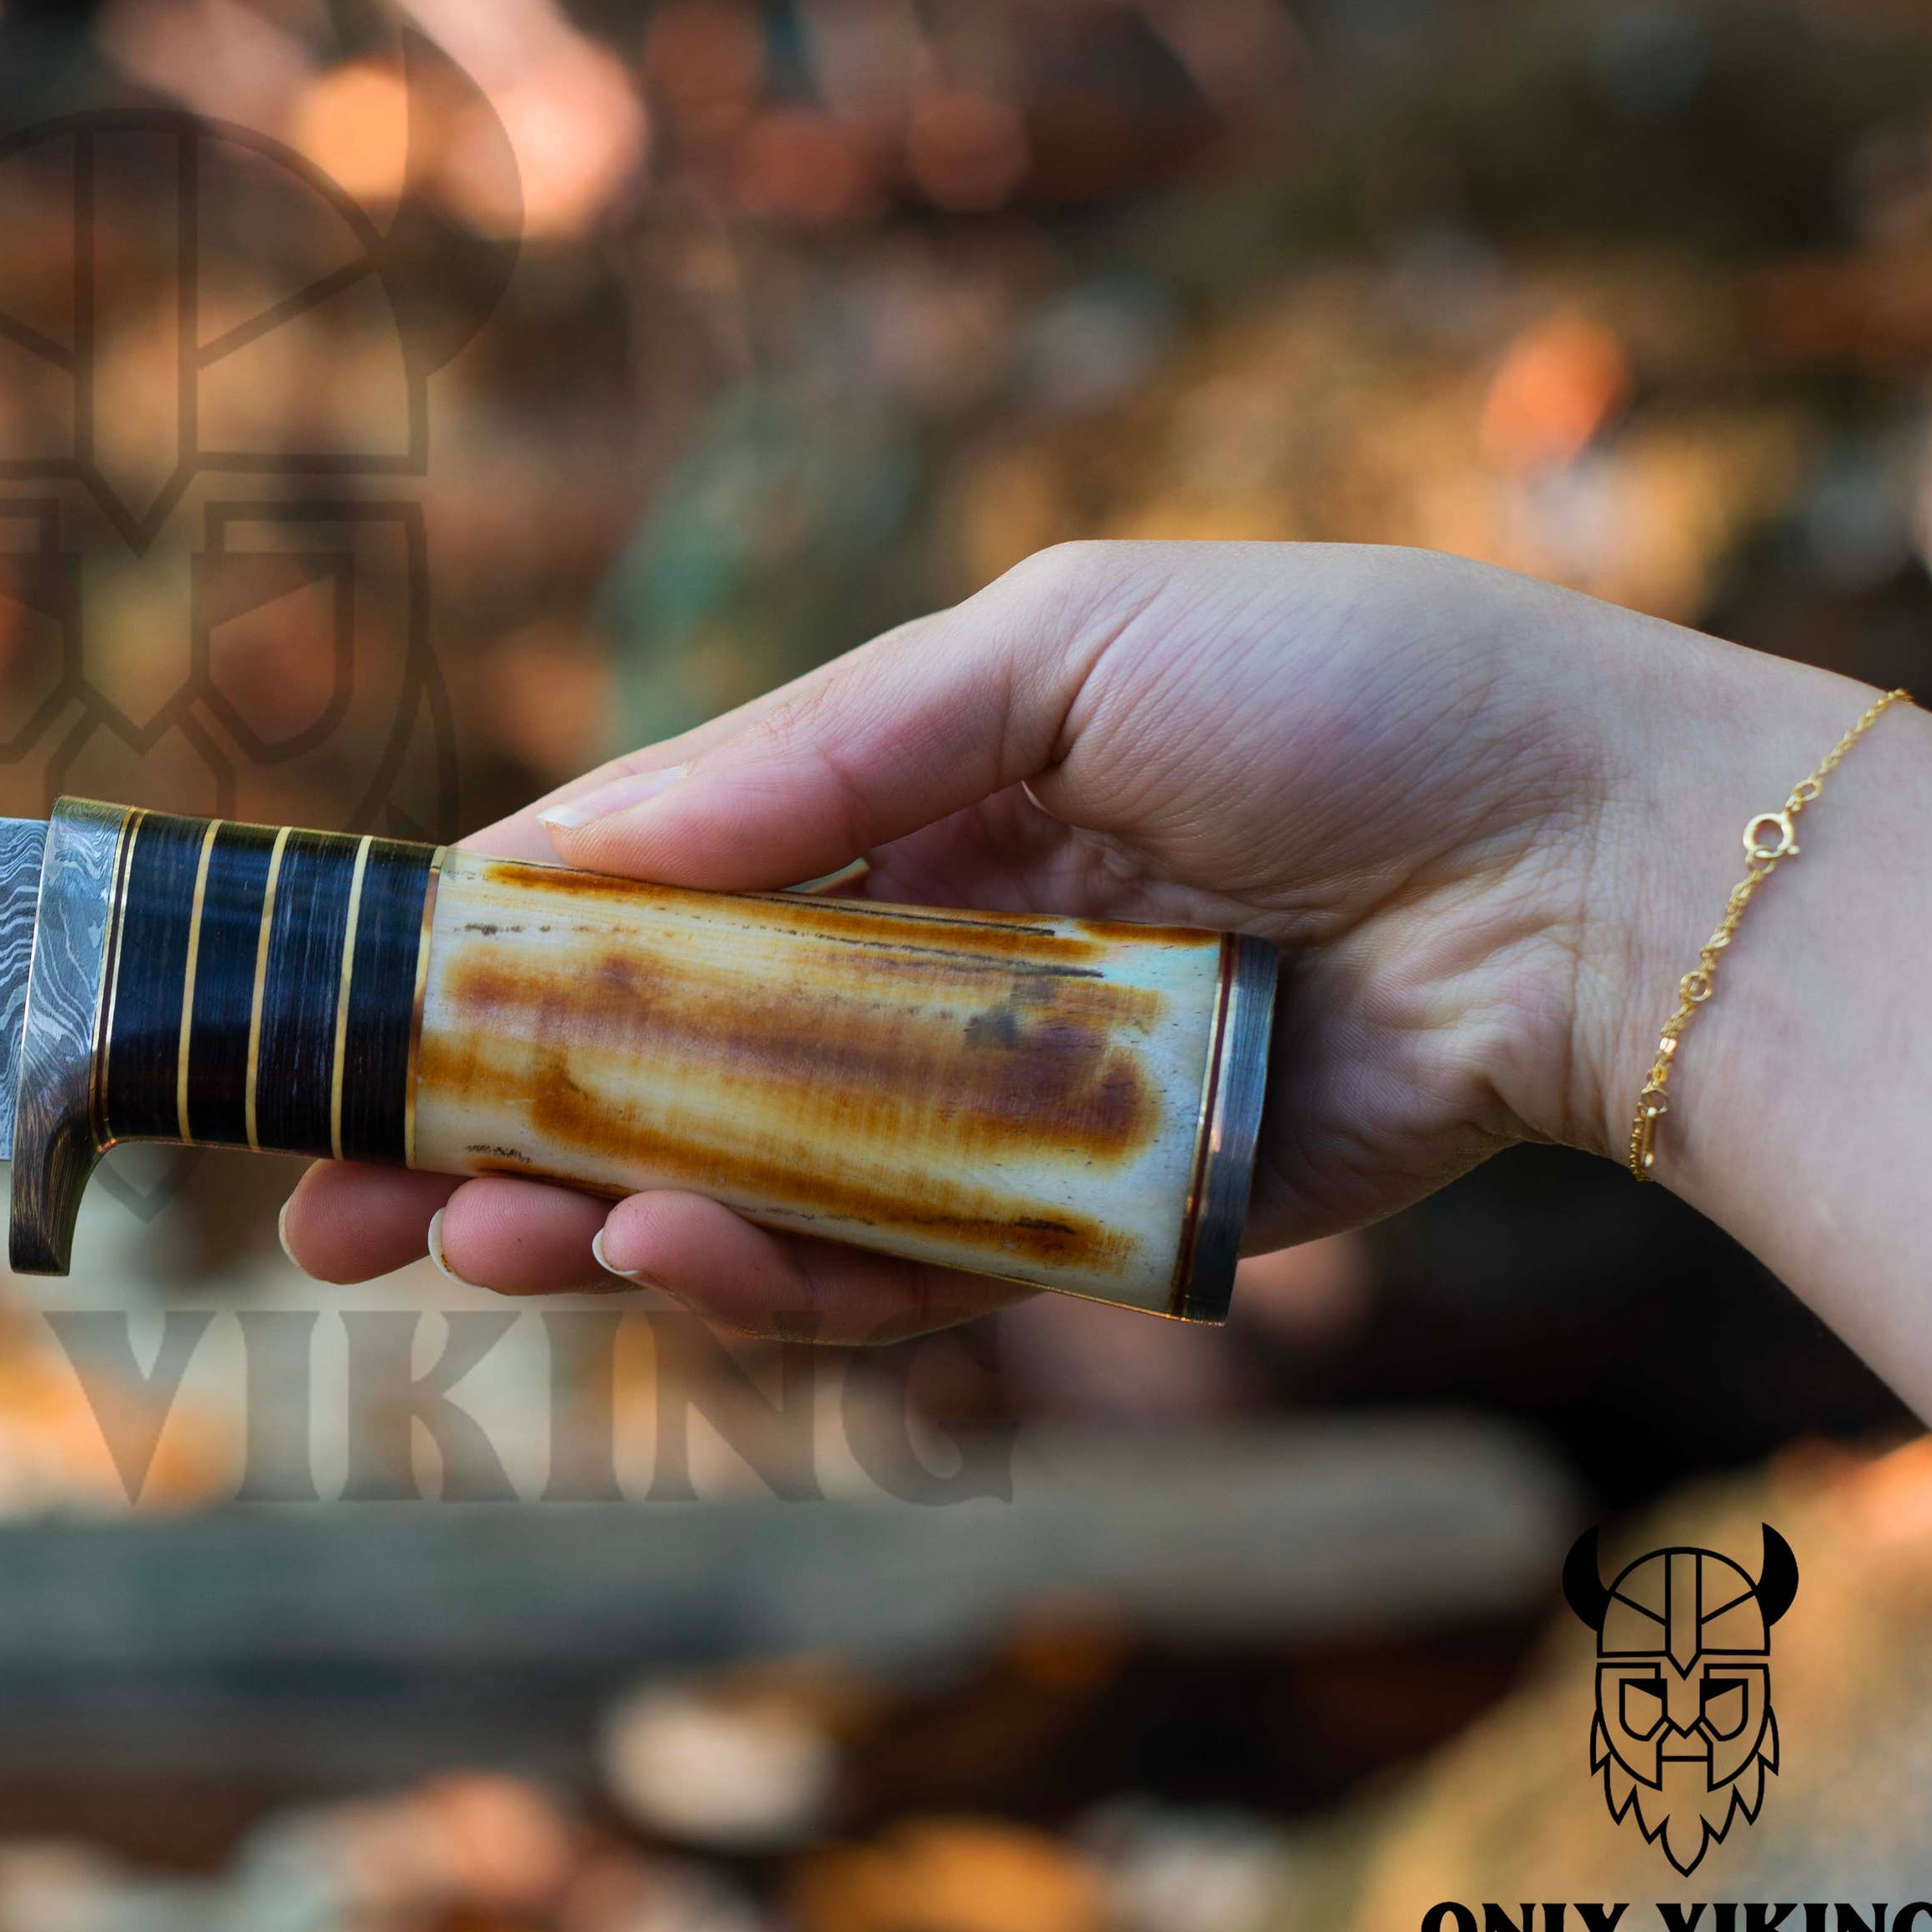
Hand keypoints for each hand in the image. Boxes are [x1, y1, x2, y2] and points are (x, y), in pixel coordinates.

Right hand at [282, 539, 1883, 1342]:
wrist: (1597, 851)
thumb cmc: (1340, 691)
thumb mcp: (1045, 649)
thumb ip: (803, 759)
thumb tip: (556, 850)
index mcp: (897, 813)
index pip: (643, 902)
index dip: (490, 970)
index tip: (349, 1025)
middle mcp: (921, 972)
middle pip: (657, 1080)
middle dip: (488, 1150)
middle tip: (334, 1216)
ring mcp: (994, 1113)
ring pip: (750, 1201)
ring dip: (600, 1229)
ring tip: (485, 1247)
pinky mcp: (1085, 1234)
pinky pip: (898, 1281)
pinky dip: (773, 1279)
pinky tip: (667, 1251)